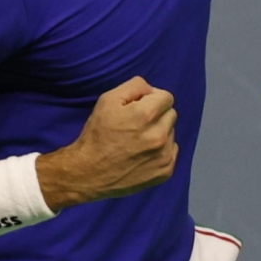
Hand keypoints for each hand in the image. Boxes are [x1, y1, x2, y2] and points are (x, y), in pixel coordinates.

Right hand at [35, 77, 178, 209]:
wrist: (89, 174)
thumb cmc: (96, 135)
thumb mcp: (107, 100)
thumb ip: (134, 86)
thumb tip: (151, 90)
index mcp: (146, 115)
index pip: (167, 97)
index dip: (151, 99)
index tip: (138, 107)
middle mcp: (159, 135)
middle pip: (171, 114)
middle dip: (157, 115)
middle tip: (137, 124)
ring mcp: (164, 155)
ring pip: (171, 133)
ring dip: (159, 133)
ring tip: (139, 141)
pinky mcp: (165, 171)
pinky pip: (172, 152)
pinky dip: (161, 151)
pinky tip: (143, 154)